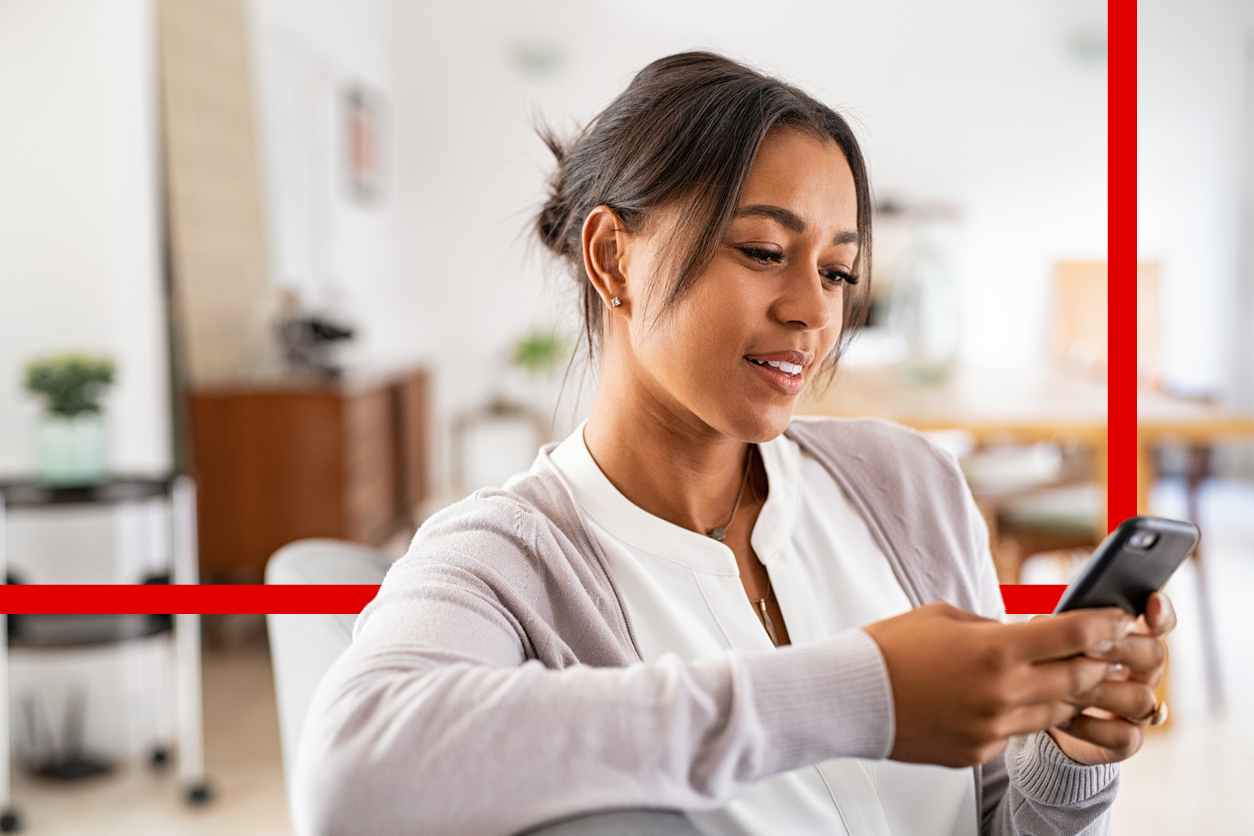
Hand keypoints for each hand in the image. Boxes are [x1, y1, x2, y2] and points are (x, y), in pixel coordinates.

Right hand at [862, 602, 1133, 767]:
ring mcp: (993, 727)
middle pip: (1076, 678)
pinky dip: (1020, 715)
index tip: (1118, 619)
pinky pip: (1016, 733)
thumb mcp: (947, 617)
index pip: (1072, 635)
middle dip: (1097, 662)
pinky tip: (1001, 700)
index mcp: (996, 649)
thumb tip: (1025, 635)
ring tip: (1060, 674)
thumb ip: (994, 627)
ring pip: (1054, 712)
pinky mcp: (979, 751)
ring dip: (1064, 692)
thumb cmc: (893, 647)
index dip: (1104, 625)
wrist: (853, 696)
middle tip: (1105, 650)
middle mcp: (1003, 692)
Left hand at [1047, 592, 1176, 764]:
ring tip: (1063, 687)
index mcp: (1130, 640)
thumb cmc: (1048, 665)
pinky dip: (1090, 726)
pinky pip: (1122, 735)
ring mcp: (1138, 708)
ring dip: (1100, 691)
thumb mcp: (1050, 641)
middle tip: (1088, 646)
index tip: (1152, 600)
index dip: (1160, 612)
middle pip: (1155, 655)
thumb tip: (1047, 621)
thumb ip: (1058, 627)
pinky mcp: (1126, 741)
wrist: (1037, 716)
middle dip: (1121, 648)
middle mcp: (1143, 673)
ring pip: (1141, 698)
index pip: (1159, 622)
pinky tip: (1062, 717)